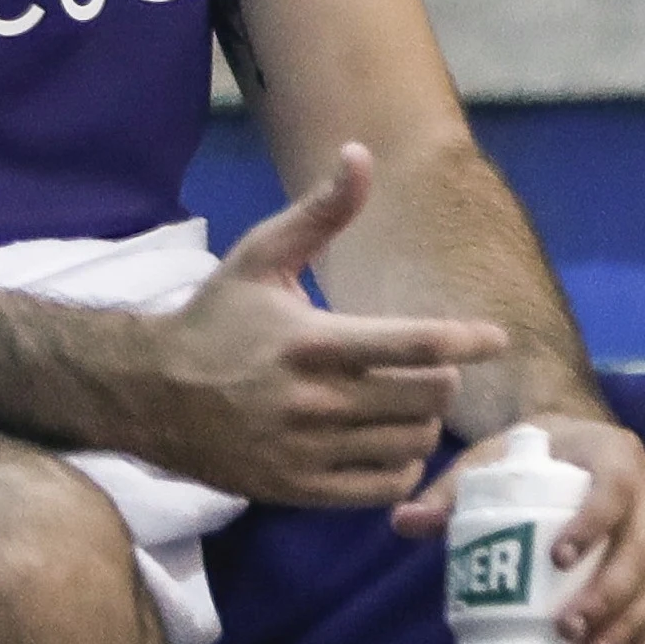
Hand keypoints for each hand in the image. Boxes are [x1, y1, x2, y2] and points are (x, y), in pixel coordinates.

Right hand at [128, 145, 509, 509]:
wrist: (149, 393)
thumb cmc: (214, 320)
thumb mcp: (260, 256)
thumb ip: (320, 211)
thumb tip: (361, 154)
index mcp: (312, 340)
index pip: (416, 343)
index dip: (468, 340)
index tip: (495, 339)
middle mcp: (314, 400)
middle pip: (426, 397)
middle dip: (441, 379)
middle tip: (429, 369)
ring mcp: (307, 450)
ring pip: (410, 444)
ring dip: (422, 422)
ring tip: (406, 404)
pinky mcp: (299, 488)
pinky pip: (383, 488)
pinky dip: (400, 467)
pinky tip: (387, 443)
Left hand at [431, 414, 644, 643]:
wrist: (570, 457)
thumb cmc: (526, 461)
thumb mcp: (487, 462)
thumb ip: (450, 491)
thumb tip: (403, 521)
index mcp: (612, 451)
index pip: (616, 485)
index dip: (595, 522)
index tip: (559, 558)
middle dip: (611, 594)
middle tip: (567, 629)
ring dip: (631, 626)